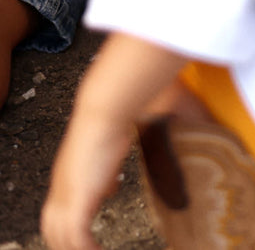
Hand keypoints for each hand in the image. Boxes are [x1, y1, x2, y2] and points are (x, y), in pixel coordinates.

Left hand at [41, 117, 131, 249]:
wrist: (104, 112)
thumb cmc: (109, 123)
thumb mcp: (107, 154)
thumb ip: (105, 174)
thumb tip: (110, 188)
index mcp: (65, 179)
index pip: (55, 213)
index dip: (64, 228)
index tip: (81, 238)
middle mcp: (61, 189)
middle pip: (51, 229)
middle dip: (64, 243)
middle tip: (84, 249)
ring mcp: (67, 194)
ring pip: (60, 236)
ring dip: (76, 248)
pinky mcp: (79, 198)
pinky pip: (77, 235)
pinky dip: (87, 248)